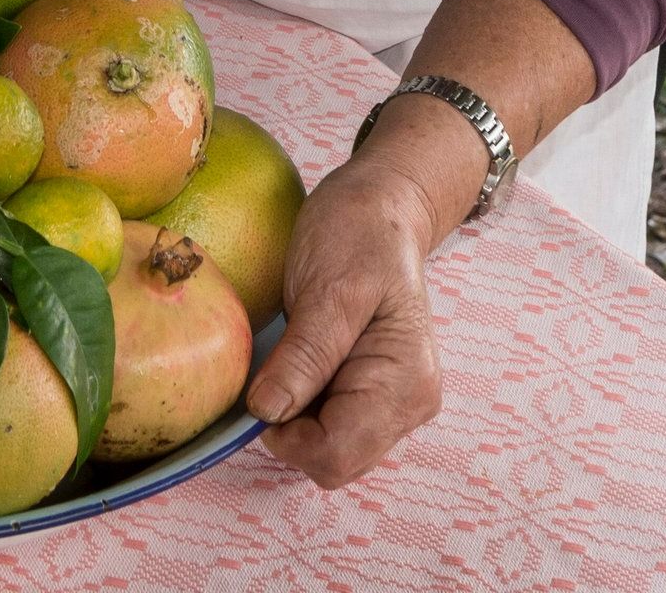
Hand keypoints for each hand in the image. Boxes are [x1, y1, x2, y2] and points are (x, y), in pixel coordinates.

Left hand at [245, 153, 443, 487]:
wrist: (381, 204)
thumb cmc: (359, 233)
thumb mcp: (329, 287)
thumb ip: (305, 355)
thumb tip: (266, 412)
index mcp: (404, 384)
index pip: (337, 454)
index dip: (287, 434)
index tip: (258, 390)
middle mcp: (408, 405)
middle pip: (334, 460)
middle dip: (291, 427)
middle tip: (272, 365)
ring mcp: (393, 401)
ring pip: (330, 448)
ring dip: (296, 415)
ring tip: (287, 355)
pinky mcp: (373, 391)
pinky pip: (330, 423)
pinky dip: (303, 404)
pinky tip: (295, 361)